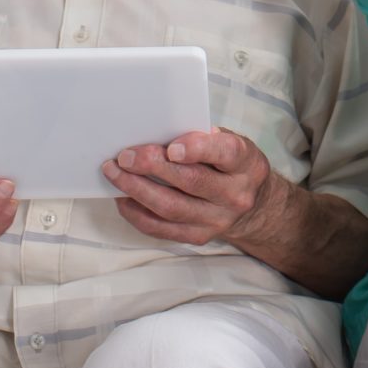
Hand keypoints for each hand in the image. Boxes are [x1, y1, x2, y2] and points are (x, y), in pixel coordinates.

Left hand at [102, 128, 282, 246]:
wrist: (253, 206)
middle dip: (153, 167)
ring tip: (115, 173)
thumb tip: (158, 131)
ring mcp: (217, 220)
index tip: (172, 148)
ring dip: (137, 189)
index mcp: (245, 163)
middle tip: (125, 156)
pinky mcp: (199, 237)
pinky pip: (161, 229)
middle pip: (191, 182)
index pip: (225, 153)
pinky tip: (122, 197)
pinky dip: (137, 213)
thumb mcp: (230, 142)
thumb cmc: (231, 164)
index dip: (197, 149)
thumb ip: (203, 137)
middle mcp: (235, 195)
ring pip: (171, 208)